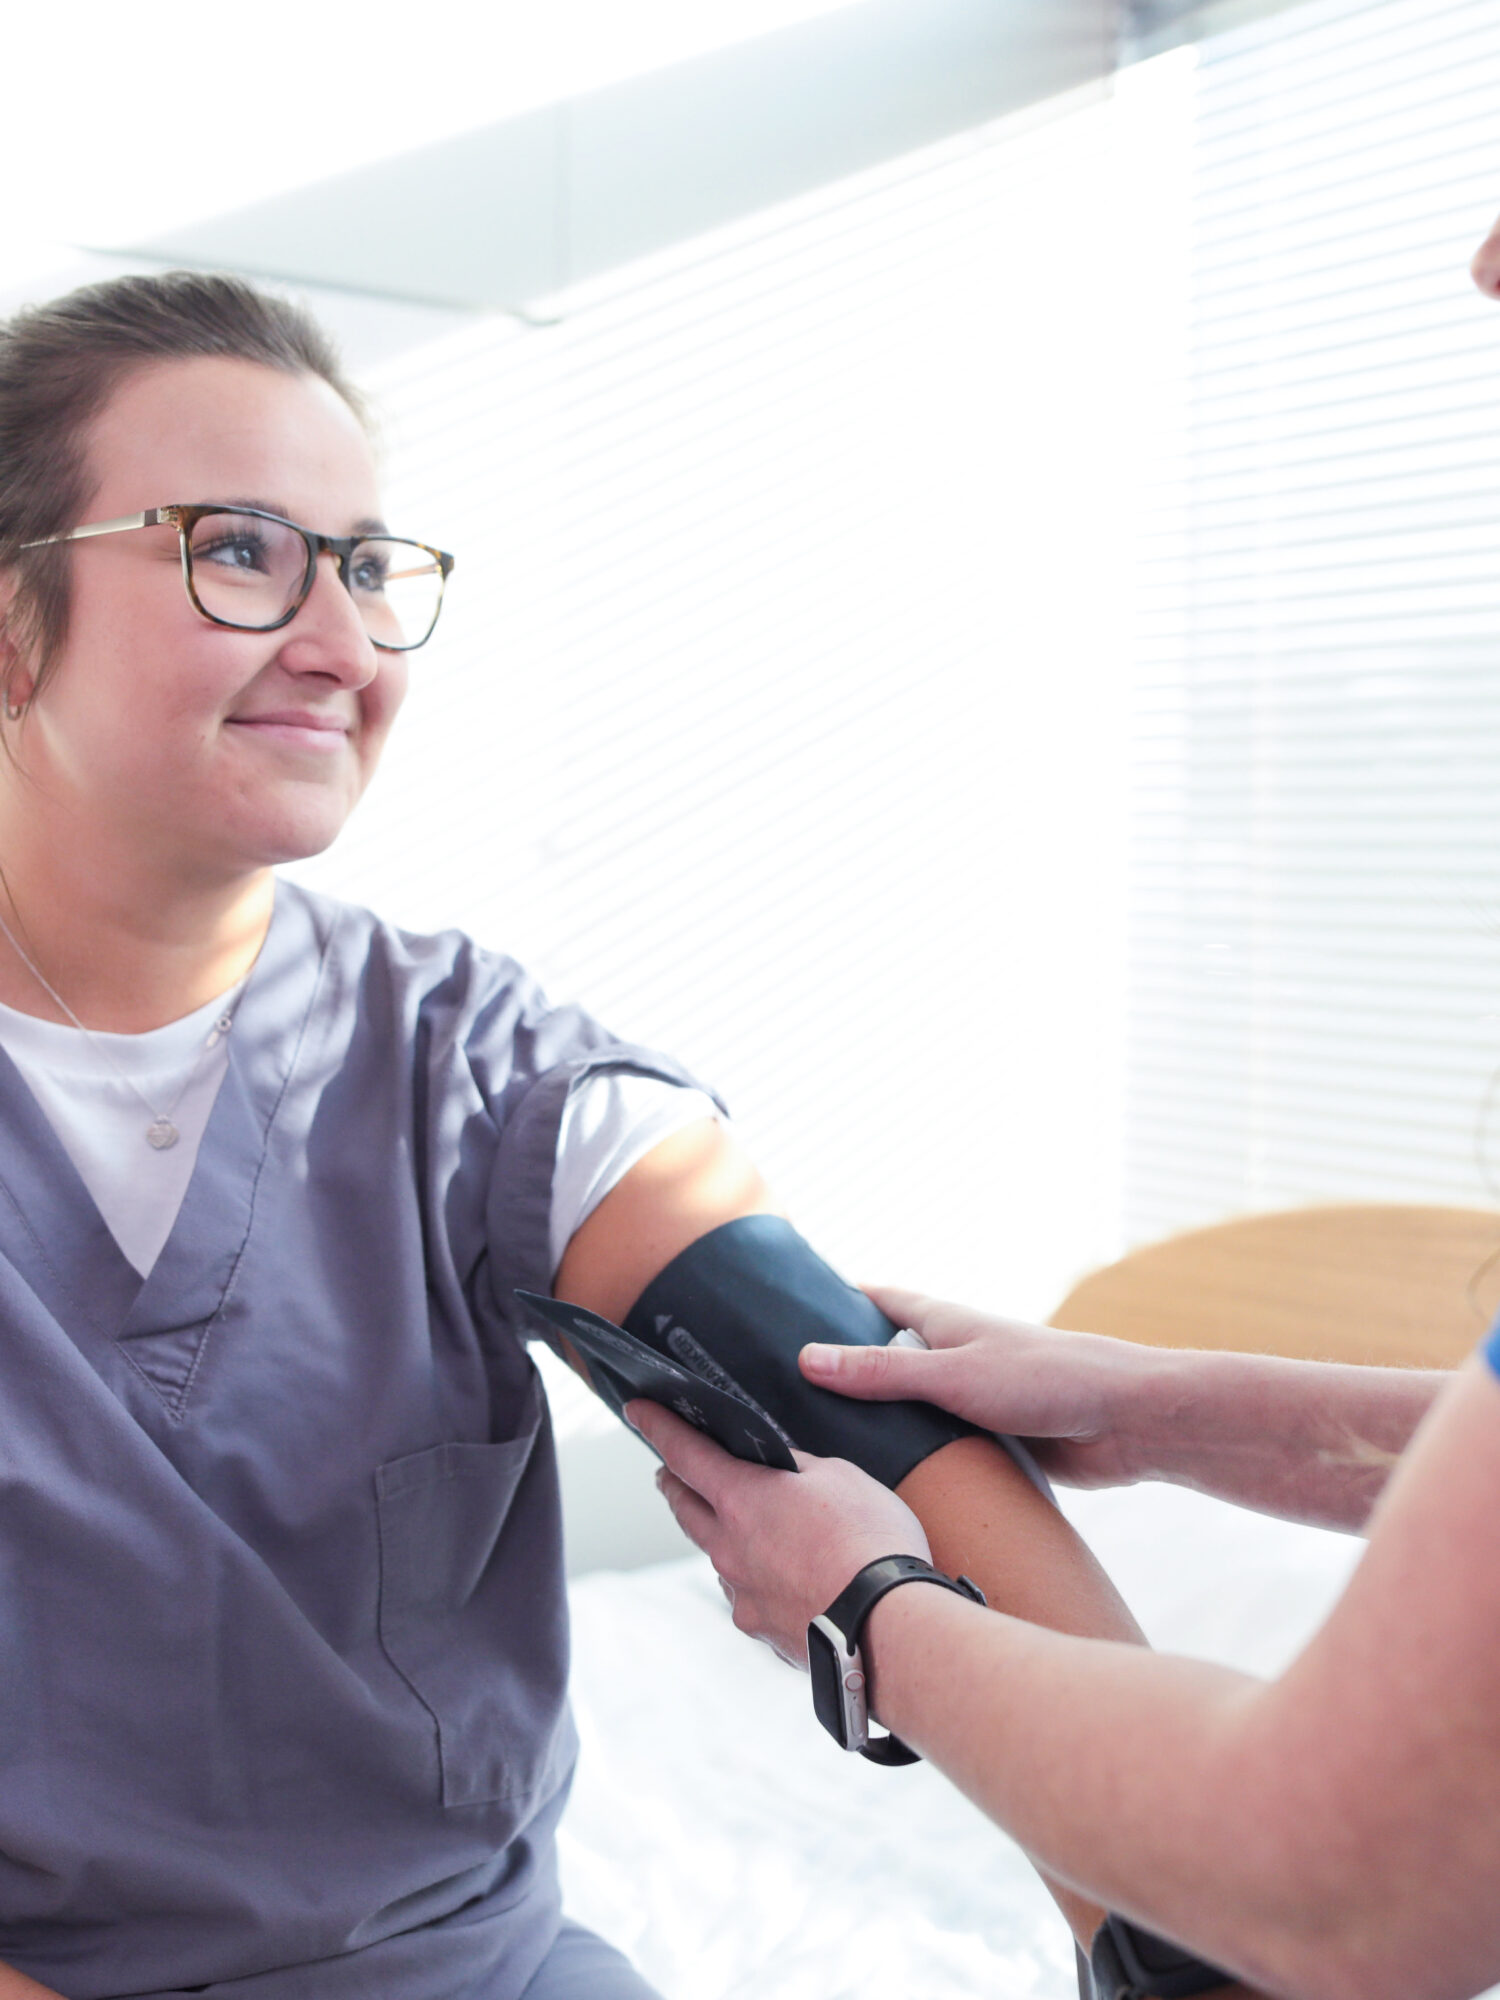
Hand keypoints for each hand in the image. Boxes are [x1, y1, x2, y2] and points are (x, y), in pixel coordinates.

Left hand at [626, 1400, 929, 1666]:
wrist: (885, 1627)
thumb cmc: (869, 1544)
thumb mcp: (840, 1477)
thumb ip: (799, 1468)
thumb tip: (782, 1470)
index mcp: (741, 1498)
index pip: (684, 1453)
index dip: (658, 1427)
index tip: (638, 1411)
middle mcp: (727, 1548)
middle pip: (684, 1508)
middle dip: (674, 1483)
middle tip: (671, 1470)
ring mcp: (740, 1594)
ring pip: (716, 1554)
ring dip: (720, 1535)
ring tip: (743, 1527)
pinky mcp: (760, 1630)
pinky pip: (746, 1594)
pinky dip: (754, 1578)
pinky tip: (783, 1577)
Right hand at [797, 1285, 1154, 1488]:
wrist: (1125, 1423)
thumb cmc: (1047, 1380)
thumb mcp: (952, 1375)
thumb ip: (881, 1372)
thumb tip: (806, 1357)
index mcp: (942, 1322)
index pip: (875, 1300)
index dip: (831, 1303)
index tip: (781, 1313)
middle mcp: (951, 1356)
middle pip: (884, 1358)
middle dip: (842, 1373)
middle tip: (782, 1399)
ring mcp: (968, 1399)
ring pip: (907, 1409)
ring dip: (875, 1424)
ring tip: (815, 1450)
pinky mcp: (987, 1440)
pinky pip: (936, 1447)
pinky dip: (911, 1458)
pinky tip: (880, 1484)